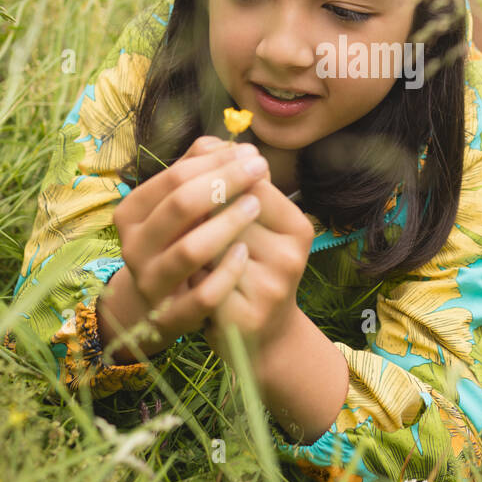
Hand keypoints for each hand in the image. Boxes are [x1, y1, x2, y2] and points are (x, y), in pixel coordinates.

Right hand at [98, 135, 268, 360]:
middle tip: (260, 168)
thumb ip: (199, 170)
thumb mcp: (182, 204)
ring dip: (227, 223)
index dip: (215, 162)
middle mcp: (134, 248)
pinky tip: (245, 252)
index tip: (250, 153)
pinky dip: (227, 272)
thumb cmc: (182, 241)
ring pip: (190, 250)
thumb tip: (229, 144)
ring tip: (255, 204)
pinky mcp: (173, 316)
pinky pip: (203, 295)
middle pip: (180, 206)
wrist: (169, 305)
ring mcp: (152, 284)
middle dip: (225, 182)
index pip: (173, 178)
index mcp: (132, 214)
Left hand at [201, 175, 314, 364]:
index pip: (249, 184)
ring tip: (184, 252)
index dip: (214, 182)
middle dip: (198, 214)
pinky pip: (200, 282)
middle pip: (227, 213)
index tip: (198, 190)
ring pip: (209, 247)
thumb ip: (232, 184)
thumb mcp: (254, 226)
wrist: (261, 338)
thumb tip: (210, 143)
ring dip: (188, 244)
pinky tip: (188, 282)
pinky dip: (188, 278)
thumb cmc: (250, 270)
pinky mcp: (243, 317)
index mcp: (297, 227)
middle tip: (184, 223)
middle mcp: (290, 256)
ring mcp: (270, 289)